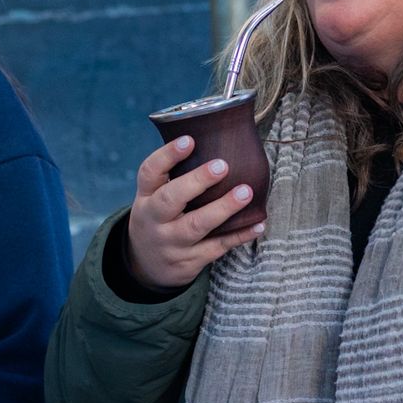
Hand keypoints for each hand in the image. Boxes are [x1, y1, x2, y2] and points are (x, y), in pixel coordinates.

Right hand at [124, 135, 266, 290]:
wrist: (145, 265)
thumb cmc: (159, 216)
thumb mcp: (154, 196)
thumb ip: (175, 174)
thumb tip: (216, 137)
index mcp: (146, 197)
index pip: (150, 173)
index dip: (168, 155)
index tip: (189, 140)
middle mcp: (154, 220)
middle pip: (170, 199)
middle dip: (197, 181)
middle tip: (222, 165)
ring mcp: (171, 242)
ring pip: (196, 225)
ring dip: (223, 208)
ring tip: (246, 192)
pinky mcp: (189, 261)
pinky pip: (216, 247)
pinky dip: (239, 236)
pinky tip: (257, 224)